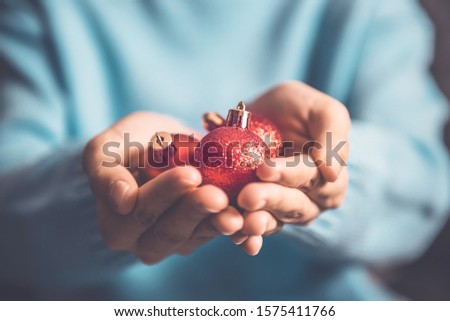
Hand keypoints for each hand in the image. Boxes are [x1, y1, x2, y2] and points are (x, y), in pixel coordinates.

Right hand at [83, 112, 242, 263]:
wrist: (158, 145)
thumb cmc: (126, 144)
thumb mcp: (105, 149)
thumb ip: (105, 173)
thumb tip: (122, 200)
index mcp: (118, 223)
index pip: (141, 210)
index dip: (166, 194)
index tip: (190, 174)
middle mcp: (145, 240)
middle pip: (171, 230)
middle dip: (196, 211)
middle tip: (217, 195)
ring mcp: (176, 240)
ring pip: (198, 235)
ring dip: (219, 225)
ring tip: (238, 215)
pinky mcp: (201, 234)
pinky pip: (219, 234)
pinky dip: (239, 236)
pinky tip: (253, 233)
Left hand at [232, 81, 350, 254]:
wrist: (265, 117)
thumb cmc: (299, 110)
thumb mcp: (322, 110)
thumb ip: (332, 135)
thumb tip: (332, 173)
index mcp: (329, 179)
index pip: (310, 177)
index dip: (288, 174)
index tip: (264, 169)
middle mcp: (308, 201)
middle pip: (290, 205)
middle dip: (268, 200)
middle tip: (246, 197)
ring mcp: (281, 213)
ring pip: (270, 221)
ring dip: (254, 224)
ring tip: (237, 222)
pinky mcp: (256, 216)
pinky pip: (250, 230)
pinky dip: (241, 234)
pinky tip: (230, 235)